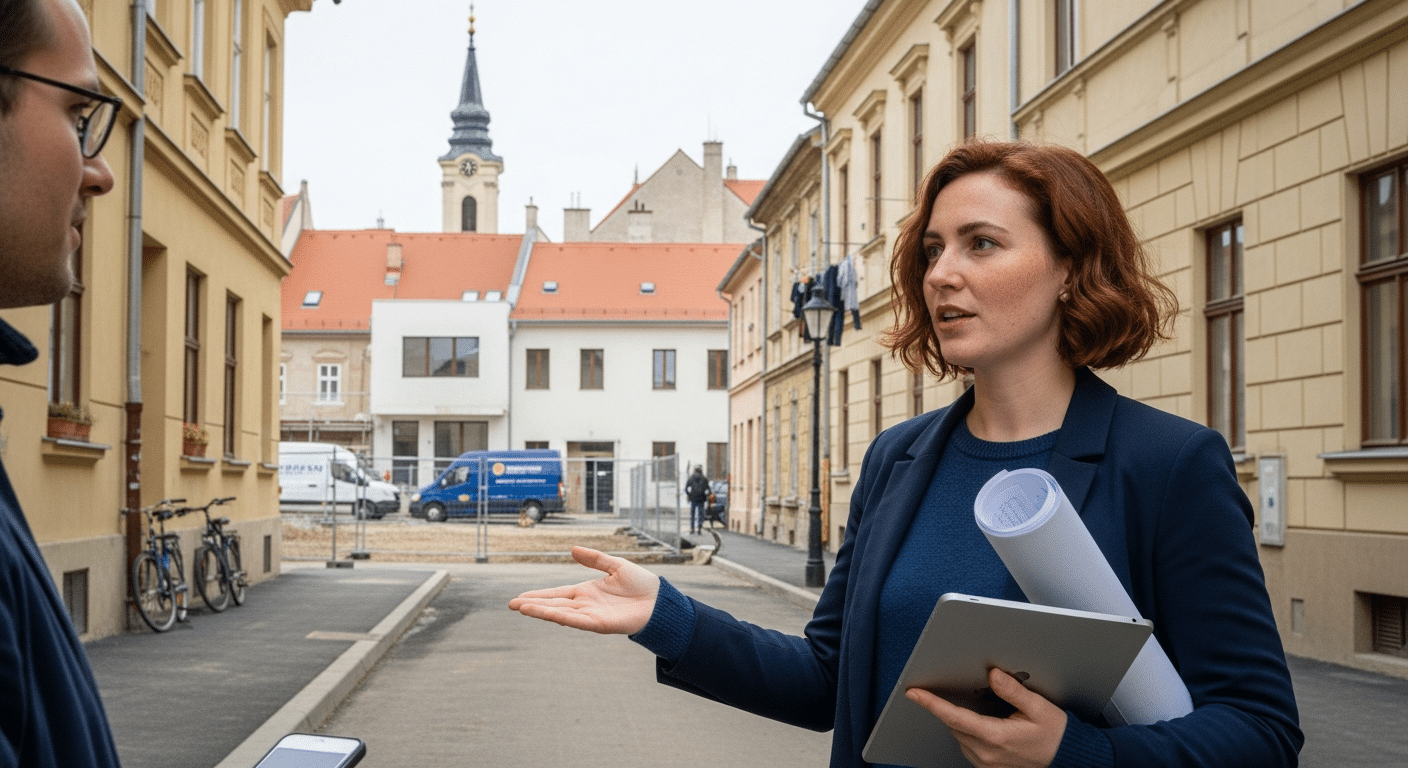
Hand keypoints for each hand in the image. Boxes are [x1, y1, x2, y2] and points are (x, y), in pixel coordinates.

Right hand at [507, 546, 660, 634]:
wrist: (659, 601)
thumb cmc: (641, 584)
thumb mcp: (615, 565)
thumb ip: (594, 559)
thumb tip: (572, 549)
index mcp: (587, 592)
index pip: (557, 593)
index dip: (538, 596)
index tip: (520, 598)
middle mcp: (585, 604)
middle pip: (553, 604)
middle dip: (532, 605)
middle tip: (511, 605)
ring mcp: (590, 615)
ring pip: (559, 613)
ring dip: (540, 611)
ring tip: (520, 608)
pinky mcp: (599, 624)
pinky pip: (574, 620)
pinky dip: (558, 616)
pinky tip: (544, 613)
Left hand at [906, 667, 1066, 767]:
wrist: (1066, 759)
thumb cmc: (1055, 735)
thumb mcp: (1039, 707)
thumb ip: (1013, 691)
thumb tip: (993, 674)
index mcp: (996, 736)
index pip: (954, 717)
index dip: (932, 704)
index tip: (914, 693)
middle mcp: (987, 753)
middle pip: (955, 724)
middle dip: (951, 706)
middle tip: (959, 692)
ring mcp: (986, 763)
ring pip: (960, 735)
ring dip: (963, 721)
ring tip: (986, 712)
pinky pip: (968, 746)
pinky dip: (970, 732)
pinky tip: (987, 726)